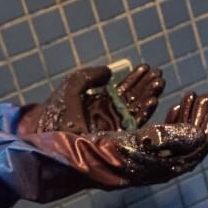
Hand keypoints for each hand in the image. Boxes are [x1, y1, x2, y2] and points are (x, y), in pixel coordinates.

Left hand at [20, 64, 165, 135]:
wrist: (47, 136)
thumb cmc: (55, 113)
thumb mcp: (71, 88)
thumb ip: (89, 76)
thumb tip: (110, 72)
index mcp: (98, 105)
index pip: (121, 91)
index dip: (134, 79)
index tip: (146, 67)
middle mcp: (107, 117)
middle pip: (132, 100)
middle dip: (146, 86)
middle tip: (159, 73)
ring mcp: (112, 129)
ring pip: (136, 111)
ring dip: (149, 97)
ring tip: (160, 82)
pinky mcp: (116, 140)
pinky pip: (134, 126)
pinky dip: (145, 113)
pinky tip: (153, 100)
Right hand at [90, 91, 207, 182]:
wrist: (66, 162)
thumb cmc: (96, 151)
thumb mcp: (132, 140)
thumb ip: (167, 137)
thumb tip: (199, 135)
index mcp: (160, 168)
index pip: (195, 150)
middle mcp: (157, 168)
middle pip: (189, 144)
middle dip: (199, 118)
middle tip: (207, 96)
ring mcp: (149, 161)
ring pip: (178, 139)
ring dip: (187, 117)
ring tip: (194, 96)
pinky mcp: (138, 154)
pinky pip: (165, 138)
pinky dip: (171, 121)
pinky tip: (174, 108)